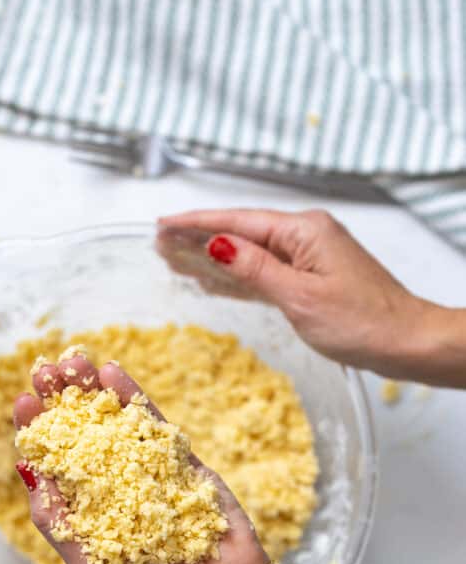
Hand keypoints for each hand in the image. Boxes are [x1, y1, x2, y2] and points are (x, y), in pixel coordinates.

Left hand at [13, 353, 290, 563]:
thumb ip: (58, 522)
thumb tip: (26, 472)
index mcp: (88, 508)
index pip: (56, 462)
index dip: (38, 431)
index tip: (24, 403)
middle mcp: (114, 482)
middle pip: (82, 432)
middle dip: (62, 398)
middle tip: (44, 369)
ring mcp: (147, 467)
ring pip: (115, 419)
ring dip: (92, 388)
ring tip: (74, 360)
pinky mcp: (181, 459)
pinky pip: (153, 423)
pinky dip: (133, 397)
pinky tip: (113, 373)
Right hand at [158, 208, 465, 387]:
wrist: (405, 341)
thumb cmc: (362, 322)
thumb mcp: (300, 297)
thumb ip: (255, 270)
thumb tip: (217, 245)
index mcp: (303, 231)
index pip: (238, 222)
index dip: (197, 224)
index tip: (163, 225)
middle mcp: (305, 236)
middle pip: (240, 233)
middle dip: (198, 238)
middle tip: (158, 244)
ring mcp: (308, 257)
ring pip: (249, 253)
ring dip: (212, 258)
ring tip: (173, 260)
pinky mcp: (311, 279)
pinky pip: (263, 272)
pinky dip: (236, 276)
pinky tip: (212, 281)